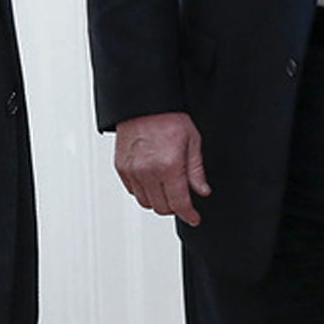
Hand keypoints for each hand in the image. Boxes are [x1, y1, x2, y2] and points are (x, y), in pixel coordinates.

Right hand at [114, 111, 208, 225]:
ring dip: (158, 201)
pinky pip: (133, 191)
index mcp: (169, 166)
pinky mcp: (121, 168)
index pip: (179, 203)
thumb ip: (196, 170)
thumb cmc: (168, 118)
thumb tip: (202, 190)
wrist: (144, 104)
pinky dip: (143, 191)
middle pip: (162, 207)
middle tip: (182, 199)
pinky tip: (152, 180)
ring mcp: (132, 171)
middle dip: (175, 207)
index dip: (189, 215)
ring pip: (146, 202)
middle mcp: (148, 172)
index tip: (194, 218)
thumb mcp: (192, 141)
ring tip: (166, 187)